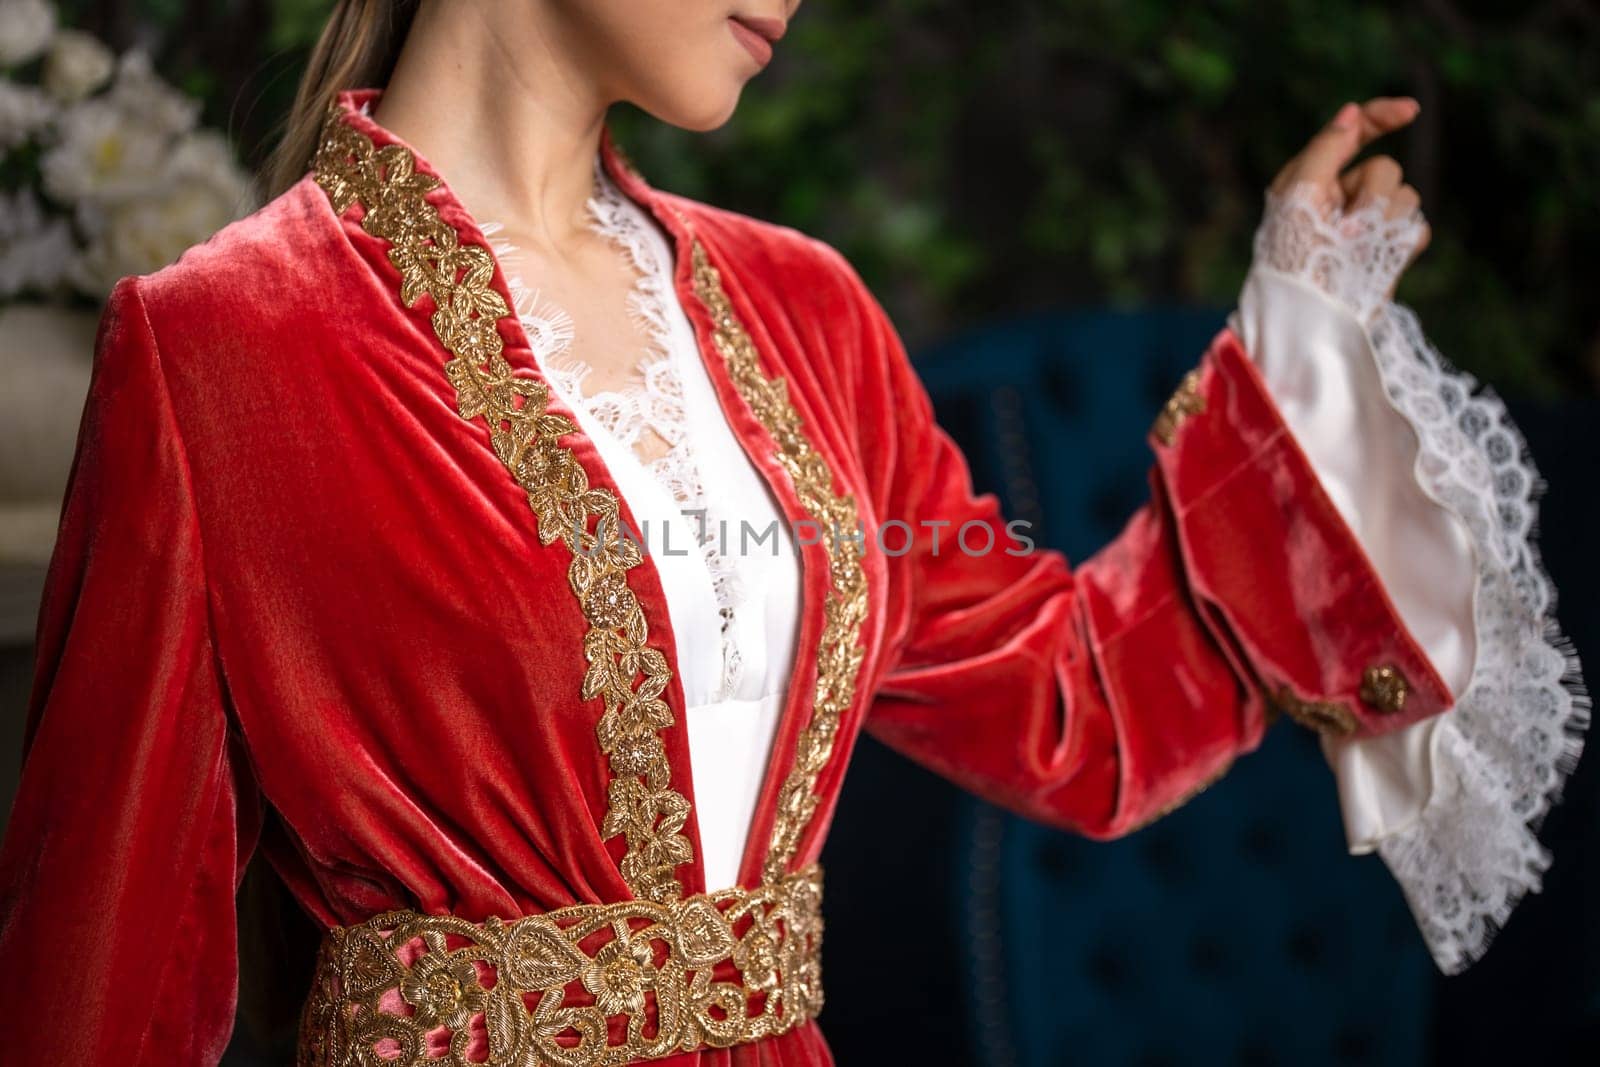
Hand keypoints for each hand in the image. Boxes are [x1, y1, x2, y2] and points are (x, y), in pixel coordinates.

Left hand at [1270, 98, 1431, 293]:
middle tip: (1343, 227)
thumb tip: (1351, 113)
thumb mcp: (1298, 193)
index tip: (1411, 111)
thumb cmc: (1291, 255)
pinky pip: (1416, 228)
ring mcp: (1368, 225)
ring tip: (1355, 248)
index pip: (1355, 134)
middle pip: (1386, 169)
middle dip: (1370, 194)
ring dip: (1382, 222)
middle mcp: (1343, 197)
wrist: (1307, 312)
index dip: (1382, 117)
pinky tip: (1377, 258)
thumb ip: (1326, 148)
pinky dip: (1400, 241)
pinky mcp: (1388, 251)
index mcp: (1315, 178)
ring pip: (1406, 197)